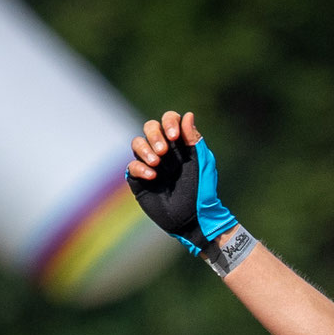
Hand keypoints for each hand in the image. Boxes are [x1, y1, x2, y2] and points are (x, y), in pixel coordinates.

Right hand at [126, 110, 237, 252]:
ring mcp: (150, 163)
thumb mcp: (201, 164)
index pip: (169, 120)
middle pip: (150, 128)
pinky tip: (153, 176)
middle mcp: (163, 150)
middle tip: (163, 151)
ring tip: (157, 163)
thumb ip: (194, 141)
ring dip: (145, 149)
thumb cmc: (202, 192)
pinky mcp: (139, 179)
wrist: (193, 219)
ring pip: (137, 143)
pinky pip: (131, 166)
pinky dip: (140, 168)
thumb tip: (188, 115)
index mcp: (180, 144)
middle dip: (154, 135)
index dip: (169, 122)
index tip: (175, 136)